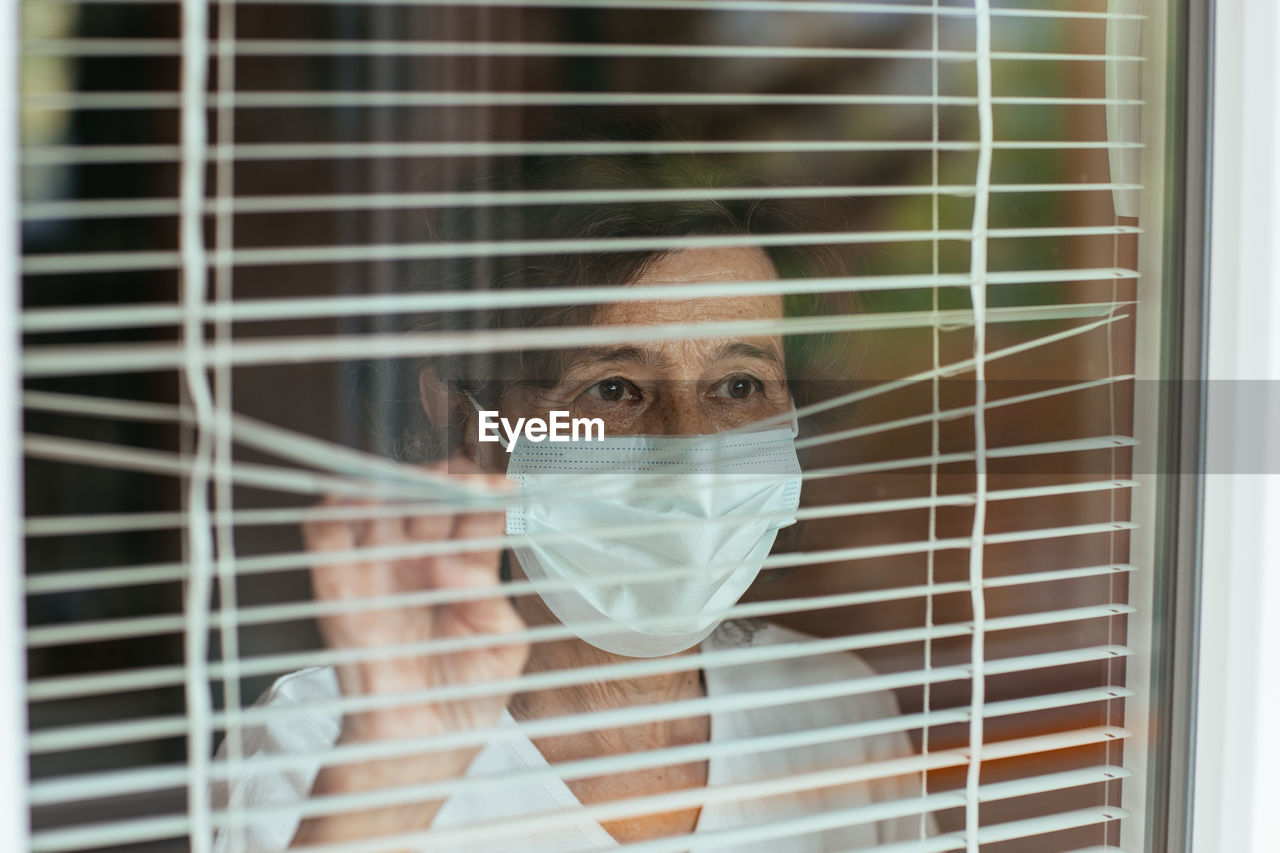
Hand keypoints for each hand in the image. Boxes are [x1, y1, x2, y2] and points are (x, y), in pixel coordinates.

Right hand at [291, 455, 526, 844]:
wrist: (422, 750)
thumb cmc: (468, 697)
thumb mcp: (503, 646)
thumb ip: (487, 601)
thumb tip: (451, 567)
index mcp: (466, 566)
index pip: (474, 512)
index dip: (482, 491)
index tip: (494, 484)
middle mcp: (421, 560)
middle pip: (425, 500)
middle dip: (435, 484)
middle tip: (445, 479)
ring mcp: (379, 572)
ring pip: (375, 509)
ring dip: (384, 488)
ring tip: (399, 482)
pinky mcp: (341, 594)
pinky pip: (327, 544)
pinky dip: (332, 517)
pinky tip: (347, 501)